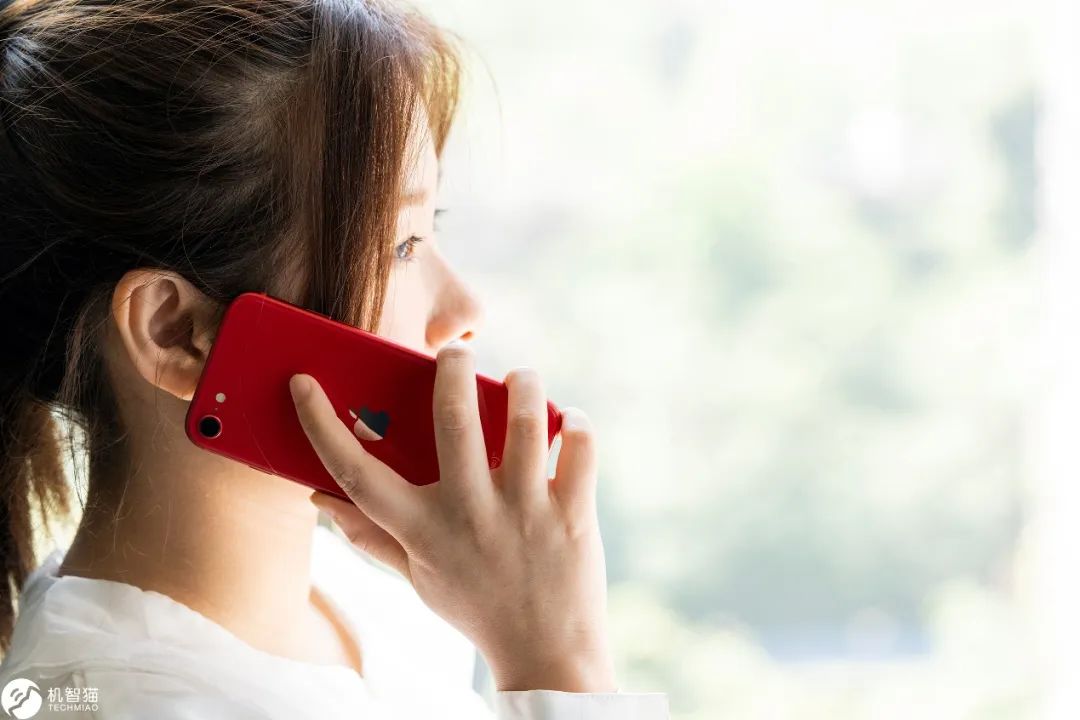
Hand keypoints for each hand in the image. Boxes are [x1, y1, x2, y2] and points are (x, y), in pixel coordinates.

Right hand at [288, 340, 616, 692]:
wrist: (547, 653)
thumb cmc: (476, 606)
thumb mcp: (416, 576)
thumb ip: (370, 536)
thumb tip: (321, 500)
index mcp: (422, 530)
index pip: (356, 473)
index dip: (322, 425)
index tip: (304, 383)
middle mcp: (470, 514)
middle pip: (452, 420)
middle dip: (451, 369)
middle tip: (453, 351)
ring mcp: (524, 512)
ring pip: (525, 422)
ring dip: (525, 385)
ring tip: (520, 379)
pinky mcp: (573, 513)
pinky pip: (580, 449)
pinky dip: (578, 424)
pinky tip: (569, 421)